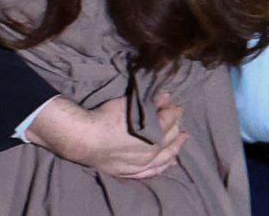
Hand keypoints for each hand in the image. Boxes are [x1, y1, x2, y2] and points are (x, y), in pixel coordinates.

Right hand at [25, 92, 187, 178]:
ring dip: (175, 146)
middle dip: (177, 125)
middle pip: (171, 137)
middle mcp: (153, 151)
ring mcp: (143, 164)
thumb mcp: (129, 104)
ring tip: (183, 139)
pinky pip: (153, 171)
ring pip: (166, 157)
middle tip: (178, 117)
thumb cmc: (106, 118)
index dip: (174, 109)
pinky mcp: (132, 171)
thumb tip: (165, 96)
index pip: (171, 119)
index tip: (174, 103)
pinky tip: (170, 163)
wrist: (85, 139)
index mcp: (154, 133)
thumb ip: (150, 101)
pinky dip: (164, 166)